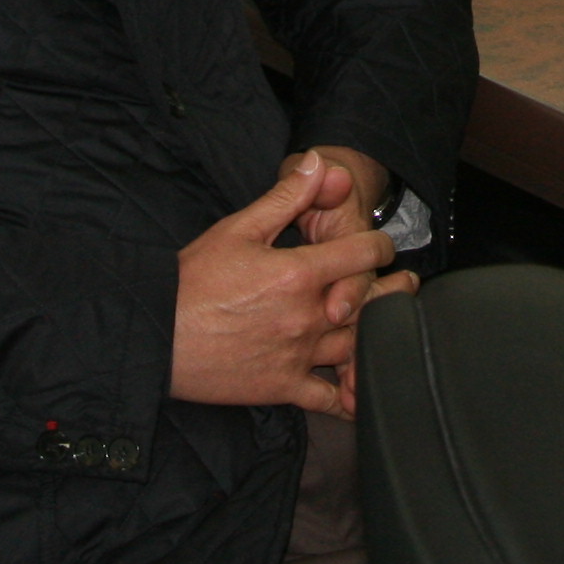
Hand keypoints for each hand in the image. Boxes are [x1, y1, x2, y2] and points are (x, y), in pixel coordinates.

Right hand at [170, 154, 413, 417]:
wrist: (155, 334)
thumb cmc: (192, 281)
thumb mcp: (237, 229)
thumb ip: (285, 198)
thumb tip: (319, 164)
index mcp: (298, 274)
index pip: (361, 253)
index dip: (379, 244)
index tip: (382, 245)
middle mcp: (306, 317)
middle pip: (370, 302)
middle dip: (393, 289)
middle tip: (408, 283)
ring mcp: (297, 355)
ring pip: (356, 348)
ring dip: (379, 335)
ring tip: (394, 326)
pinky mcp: (282, 387)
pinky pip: (327, 399)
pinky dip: (349, 397)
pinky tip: (361, 391)